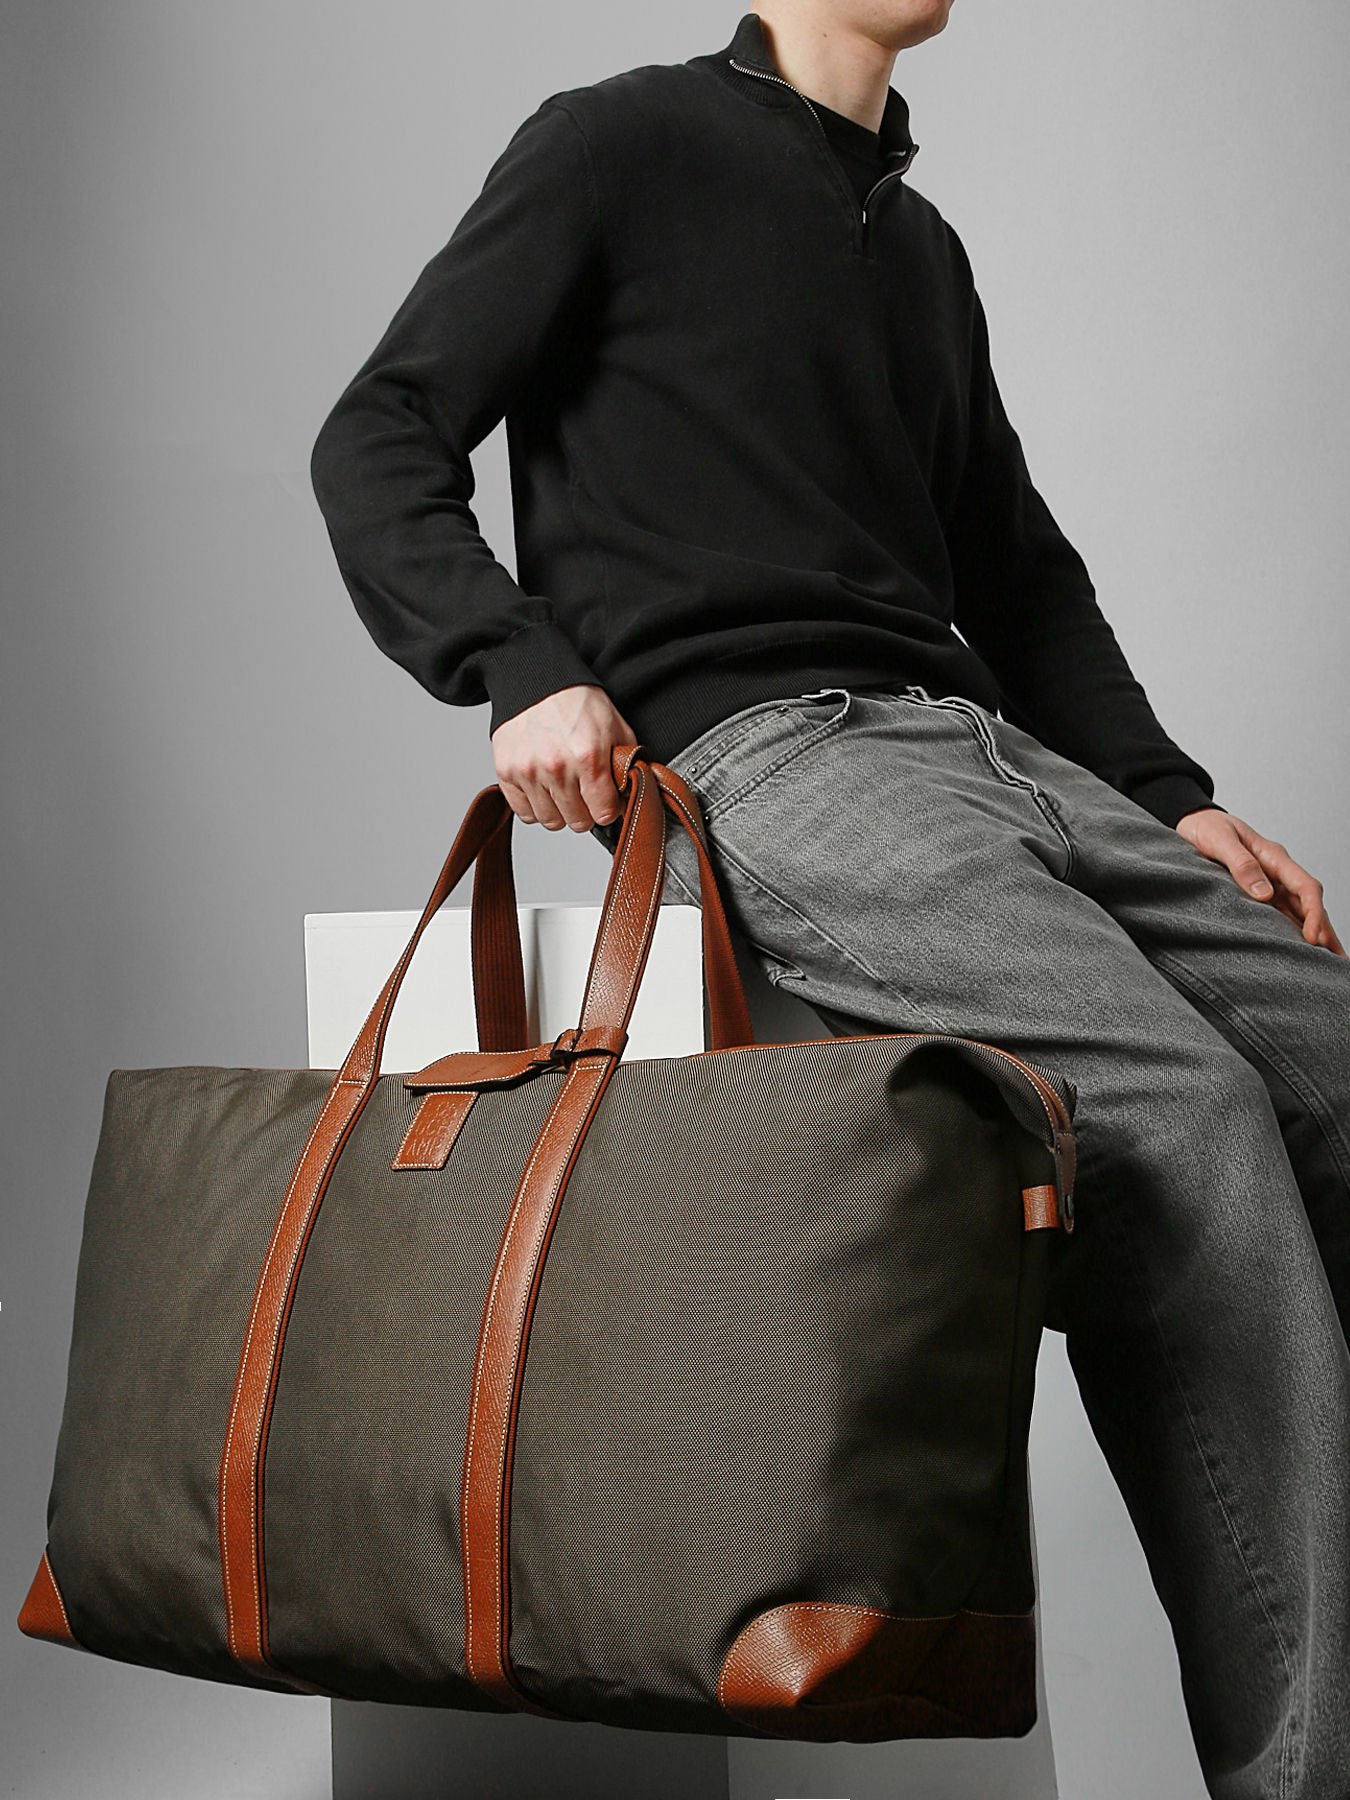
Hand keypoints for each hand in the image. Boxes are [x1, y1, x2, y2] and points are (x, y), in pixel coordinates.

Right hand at [491, 684, 639, 832]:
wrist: (536, 678)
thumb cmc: (576, 701)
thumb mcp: (614, 725)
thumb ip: (625, 763)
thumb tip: (630, 794)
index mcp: (588, 756)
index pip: (603, 814)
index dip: (608, 809)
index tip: (606, 801)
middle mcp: (557, 768)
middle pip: (578, 821)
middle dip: (586, 811)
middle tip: (585, 793)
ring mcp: (528, 772)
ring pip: (551, 821)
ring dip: (560, 811)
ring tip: (563, 789)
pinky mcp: (506, 772)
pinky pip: (524, 812)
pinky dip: (535, 806)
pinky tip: (544, 788)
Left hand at [1175, 808, 1345, 955]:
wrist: (1192, 820)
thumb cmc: (1206, 827)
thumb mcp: (1220, 841)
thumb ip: (1241, 864)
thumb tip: (1264, 894)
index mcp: (1273, 857)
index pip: (1305, 887)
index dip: (1314, 913)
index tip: (1313, 938)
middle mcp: (1277, 872)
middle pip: (1309, 904)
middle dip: (1325, 931)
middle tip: (1337, 960)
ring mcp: (1270, 883)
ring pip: (1299, 911)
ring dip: (1314, 934)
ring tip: (1328, 960)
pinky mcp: (1257, 892)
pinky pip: (1281, 913)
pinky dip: (1293, 930)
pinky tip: (1298, 948)